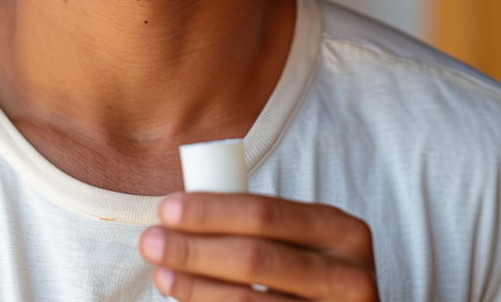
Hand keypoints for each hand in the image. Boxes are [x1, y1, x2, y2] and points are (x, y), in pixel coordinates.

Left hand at [138, 192, 377, 300]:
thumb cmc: (308, 271)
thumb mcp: (302, 240)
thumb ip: (263, 225)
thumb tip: (179, 214)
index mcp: (343, 230)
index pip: (265, 213)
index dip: (211, 211)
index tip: (166, 209)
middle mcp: (350, 276)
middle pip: (254, 258)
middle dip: (194, 248)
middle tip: (149, 241)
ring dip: (195, 287)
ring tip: (161, 273)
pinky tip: (189, 301)